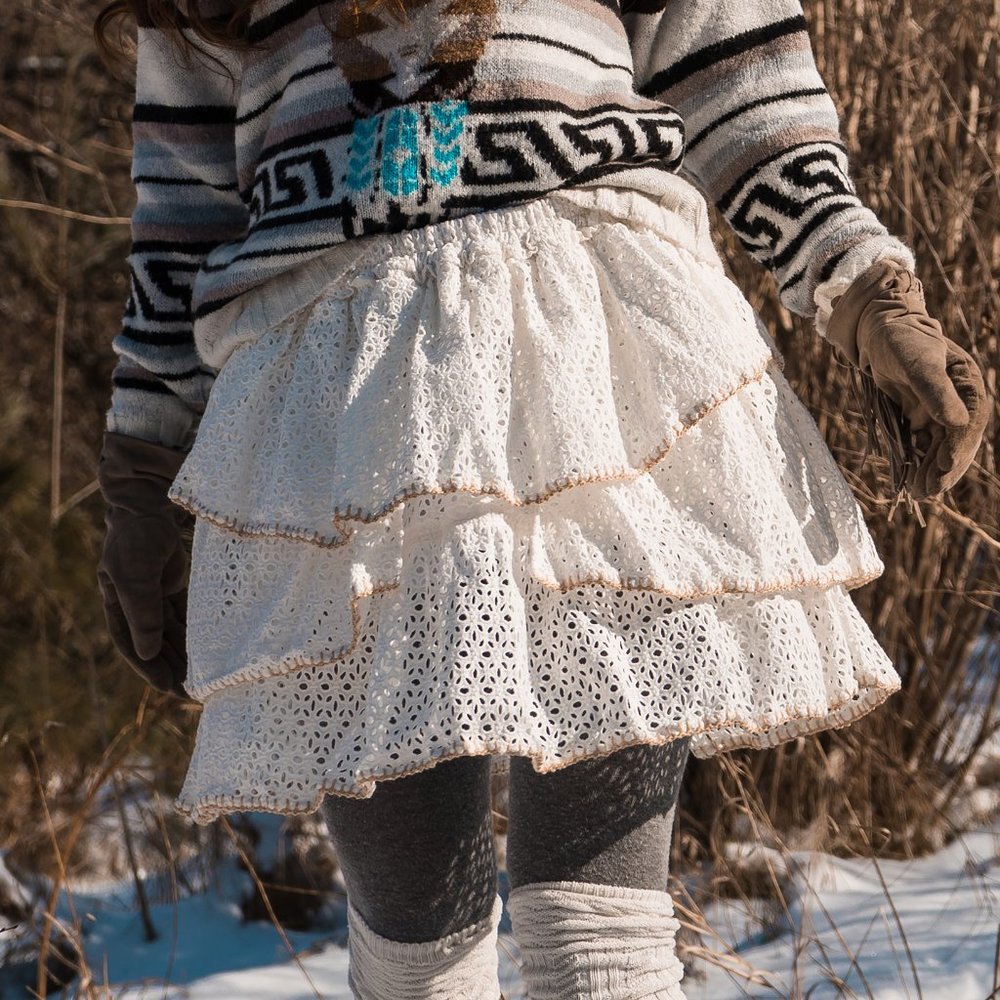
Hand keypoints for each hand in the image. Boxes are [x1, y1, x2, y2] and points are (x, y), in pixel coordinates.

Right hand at [96, 431, 191, 697]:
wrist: (151, 500)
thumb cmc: (139, 535)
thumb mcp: (136, 575)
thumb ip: (143, 613)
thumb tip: (148, 651)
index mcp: (119, 601)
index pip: (132, 643)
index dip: (149, 667)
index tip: (169, 688)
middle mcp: (136, 600)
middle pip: (154, 642)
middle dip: (171, 667)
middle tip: (192, 693)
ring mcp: (156, 591)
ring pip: (172, 630)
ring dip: (185, 653)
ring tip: (203, 678)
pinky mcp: (175, 582)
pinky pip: (186, 614)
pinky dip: (195, 631)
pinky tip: (210, 648)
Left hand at [825, 259, 988, 499]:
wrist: (879, 331)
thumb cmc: (901, 341)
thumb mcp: (918, 363)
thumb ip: (936, 391)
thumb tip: (958, 422)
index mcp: (968, 384)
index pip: (969, 423)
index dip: (958, 447)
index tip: (945, 468)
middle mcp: (958, 399)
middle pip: (956, 440)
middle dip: (944, 468)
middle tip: (930, 492)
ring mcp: (939, 409)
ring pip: (939, 445)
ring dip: (931, 470)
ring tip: (920, 494)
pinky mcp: (921, 414)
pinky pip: (922, 443)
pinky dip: (918, 461)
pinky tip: (911, 480)